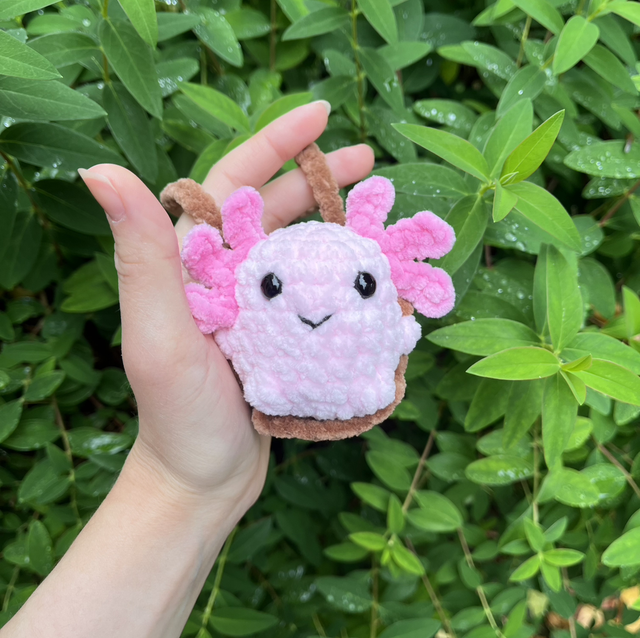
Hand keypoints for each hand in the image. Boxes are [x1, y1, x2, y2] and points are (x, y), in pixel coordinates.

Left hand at [80, 102, 373, 518]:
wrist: (202, 479)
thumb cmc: (178, 415)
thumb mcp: (159, 335)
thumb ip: (141, 257)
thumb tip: (99, 170)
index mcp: (195, 262)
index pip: (234, 183)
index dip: (276, 144)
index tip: (323, 117)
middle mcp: (225, 274)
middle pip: (276, 208)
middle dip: (320, 178)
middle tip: (371, 162)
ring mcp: (255, 304)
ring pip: (300, 247)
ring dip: (338, 224)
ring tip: (383, 214)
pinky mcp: (278, 334)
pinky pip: (314, 291)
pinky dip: (343, 275)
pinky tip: (373, 273)